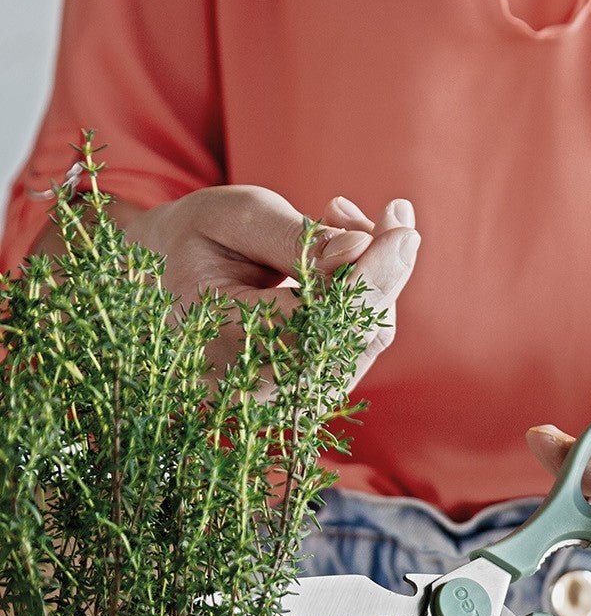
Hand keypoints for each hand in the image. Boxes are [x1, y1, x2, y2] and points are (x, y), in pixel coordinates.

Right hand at [123, 187, 420, 385]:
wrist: (162, 285)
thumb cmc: (194, 241)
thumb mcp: (231, 218)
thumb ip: (295, 237)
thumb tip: (360, 249)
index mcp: (222, 338)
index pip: (318, 317)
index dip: (368, 275)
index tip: (403, 228)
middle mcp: (257, 387)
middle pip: (353, 337)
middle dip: (384, 270)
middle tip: (393, 214)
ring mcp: (286, 401)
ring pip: (364, 344)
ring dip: (377, 282)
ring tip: (347, 222)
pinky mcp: (308, 395)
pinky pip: (359, 348)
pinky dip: (367, 300)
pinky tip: (349, 257)